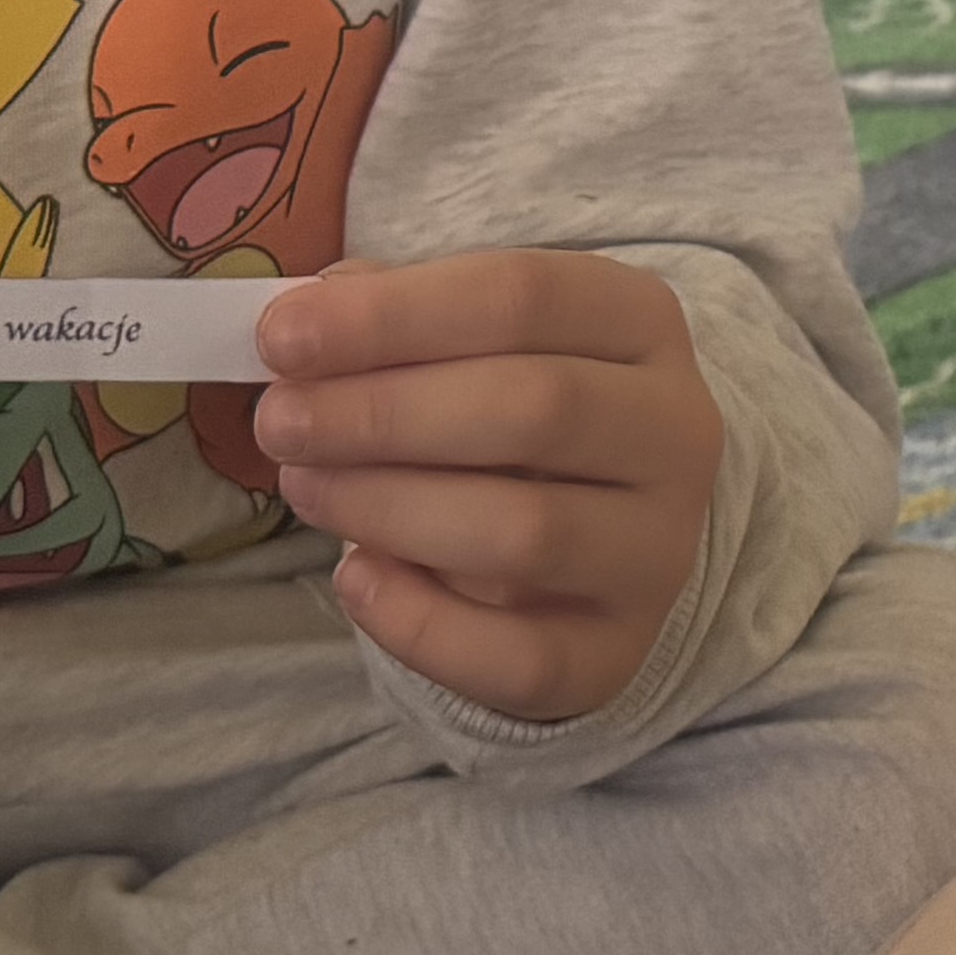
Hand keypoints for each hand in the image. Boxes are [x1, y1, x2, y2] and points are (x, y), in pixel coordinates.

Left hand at [252, 252, 721, 722]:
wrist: (599, 539)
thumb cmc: (515, 415)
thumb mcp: (474, 341)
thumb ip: (398, 319)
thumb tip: (309, 316)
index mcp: (642, 323)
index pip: (524, 296)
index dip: (393, 315)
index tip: (281, 336)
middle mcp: (675, 432)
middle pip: (533, 407)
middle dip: (381, 414)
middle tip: (279, 422)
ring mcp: (658, 551)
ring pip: (526, 534)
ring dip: (388, 508)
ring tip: (304, 487)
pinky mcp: (620, 652)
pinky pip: (519, 658)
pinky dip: (419, 624)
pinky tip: (356, 578)